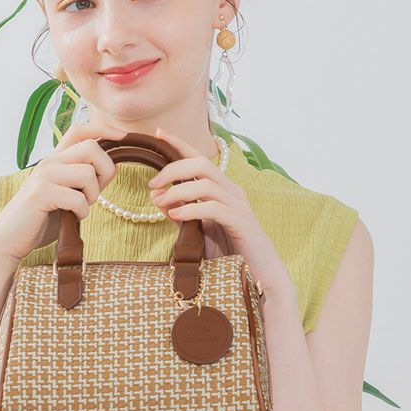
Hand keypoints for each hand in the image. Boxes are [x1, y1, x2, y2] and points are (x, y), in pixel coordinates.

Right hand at [0, 119, 127, 263]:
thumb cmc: (41, 219)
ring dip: (93, 195)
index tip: (122, 136)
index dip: (103, 128)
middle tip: (96, 192)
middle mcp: (50, 162)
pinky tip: (73, 217)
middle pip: (91, 147)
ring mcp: (44, 176)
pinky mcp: (41, 194)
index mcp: (56, 159)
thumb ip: (86, 181)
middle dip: (105, 171)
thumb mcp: (68, 195)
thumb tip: (114, 167)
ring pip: (87, 173)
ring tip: (80, 207)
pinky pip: (78, 198)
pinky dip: (82, 212)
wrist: (9, 239)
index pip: (80, 129)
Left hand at [148, 127, 293, 296]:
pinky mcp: (241, 223)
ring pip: (207, 183)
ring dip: (178, 190)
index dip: (179, 144)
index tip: (158, 134)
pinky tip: (175, 215)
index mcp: (221, 190)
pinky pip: (214, 208)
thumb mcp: (198, 232)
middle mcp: (232, 192)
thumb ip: (180, 213)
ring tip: (160, 201)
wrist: (258, 276)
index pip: (199, 159)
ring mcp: (238, 206)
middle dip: (173, 169)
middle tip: (152, 184)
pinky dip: (191, 208)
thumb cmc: (229, 254)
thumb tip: (156, 197)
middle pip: (202, 164)